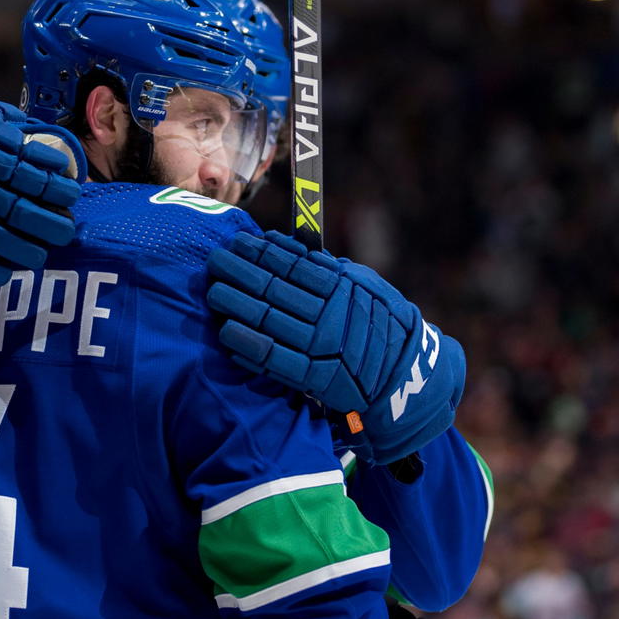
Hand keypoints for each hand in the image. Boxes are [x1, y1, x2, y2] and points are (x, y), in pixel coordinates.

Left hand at [205, 229, 465, 463]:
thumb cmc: (379, 322)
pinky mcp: (314, 377)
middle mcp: (330, 315)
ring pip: (269, 320)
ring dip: (236, 305)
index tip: (237, 242)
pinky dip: (248, 345)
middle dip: (240, 273)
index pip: (293, 265)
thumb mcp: (364, 286)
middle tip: (213, 260)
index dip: (261, 253)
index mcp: (343, 288)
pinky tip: (226, 332)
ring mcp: (321, 347)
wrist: (406, 374)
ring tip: (213, 291)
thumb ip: (328, 270)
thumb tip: (283, 248)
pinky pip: (274, 359)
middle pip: (275, 290)